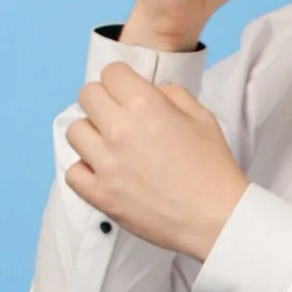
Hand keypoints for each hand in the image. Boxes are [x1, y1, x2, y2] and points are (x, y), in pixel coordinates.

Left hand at [66, 66, 249, 260]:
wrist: (218, 220)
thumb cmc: (214, 169)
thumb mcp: (203, 117)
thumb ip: (171, 93)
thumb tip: (147, 90)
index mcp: (146, 105)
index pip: (111, 72)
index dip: (122, 80)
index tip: (129, 93)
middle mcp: (120, 130)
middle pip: (87, 95)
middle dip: (104, 101)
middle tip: (121, 119)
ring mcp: (106, 164)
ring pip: (75, 131)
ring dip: (92, 134)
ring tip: (112, 148)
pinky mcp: (101, 195)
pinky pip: (73, 172)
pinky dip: (86, 171)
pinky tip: (105, 173)